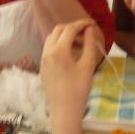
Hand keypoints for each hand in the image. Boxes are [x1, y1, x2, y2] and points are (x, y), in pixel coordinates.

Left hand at [41, 19, 99, 133]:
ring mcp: (42, 59)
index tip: (92, 23)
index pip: (70, 29)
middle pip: (58, 30)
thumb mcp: (88, 65)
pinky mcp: (42, 66)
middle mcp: (47, 51)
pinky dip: (58, 44)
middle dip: (72, 27)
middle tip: (85, 32)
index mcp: (59, 50)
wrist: (64, 109)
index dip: (81, 23)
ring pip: (51, 38)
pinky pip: (48, 48)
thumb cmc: (79, 89)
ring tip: (79, 43)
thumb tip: (89, 30)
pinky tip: (70, 53)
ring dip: (64, 36)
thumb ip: (89, 44)